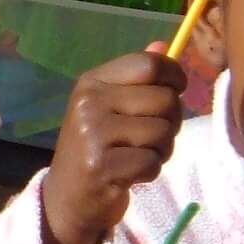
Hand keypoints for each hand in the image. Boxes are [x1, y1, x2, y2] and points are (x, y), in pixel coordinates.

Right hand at [40, 44, 186, 243]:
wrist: (68, 198)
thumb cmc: (97, 147)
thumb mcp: (110, 106)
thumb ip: (137, 77)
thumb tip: (164, 46)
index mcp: (92, 82)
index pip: (150, 64)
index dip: (174, 77)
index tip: (176, 91)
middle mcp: (89, 102)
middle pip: (165, 99)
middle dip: (170, 121)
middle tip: (150, 136)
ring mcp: (92, 135)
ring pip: (163, 132)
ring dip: (161, 149)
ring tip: (138, 155)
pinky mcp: (101, 167)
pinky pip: (153, 162)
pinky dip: (150, 171)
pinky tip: (130, 174)